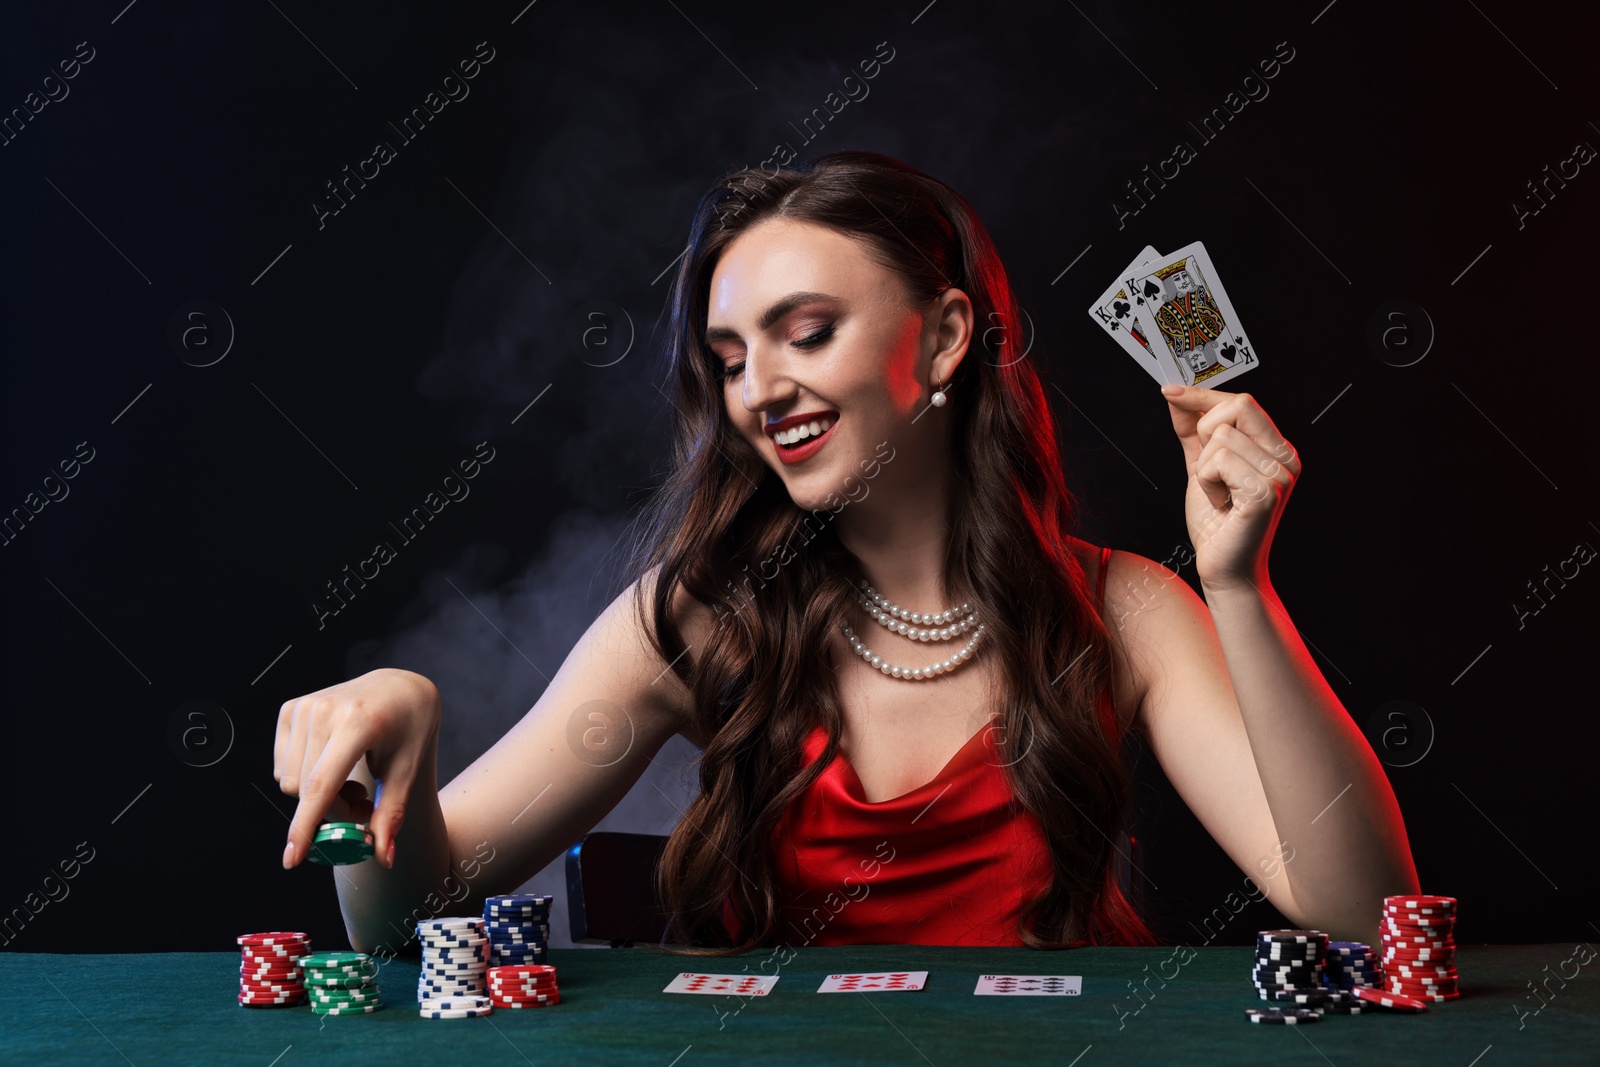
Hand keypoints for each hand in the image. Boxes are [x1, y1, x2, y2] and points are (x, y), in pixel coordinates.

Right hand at [274, 667, 440, 869]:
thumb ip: (391, 814)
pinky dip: (305, 778)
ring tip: (352, 780)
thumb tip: (384, 859)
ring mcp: (304, 707)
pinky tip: (333, 764)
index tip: (291, 859)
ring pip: (291, 783)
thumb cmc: (408, 729)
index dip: (305, 825)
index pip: (322, 783)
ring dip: (319, 796)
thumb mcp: (407, 769)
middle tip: (363, 804)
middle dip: (334, 811)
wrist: (399, 687)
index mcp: (358, 722)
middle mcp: (325, 710)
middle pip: (306, 791)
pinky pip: (283, 767)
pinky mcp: (290, 709)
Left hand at [1159, 385, 1299, 593]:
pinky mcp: (1264, 493)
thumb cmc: (1217, 524)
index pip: (1241, 401)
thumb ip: (1190, 431)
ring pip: (1220, 438)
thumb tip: (1176, 395)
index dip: (1203, 395)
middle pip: (1237, 406)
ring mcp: (1279, 475)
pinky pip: (1218, 462)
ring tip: (1218, 495)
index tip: (1170, 392)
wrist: (1224, 568)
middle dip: (1204, 433)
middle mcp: (1284, 458)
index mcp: (1274, 448)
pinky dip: (1206, 483)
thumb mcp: (1200, 467)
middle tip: (1209, 471)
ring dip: (1203, 469)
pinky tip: (1220, 503)